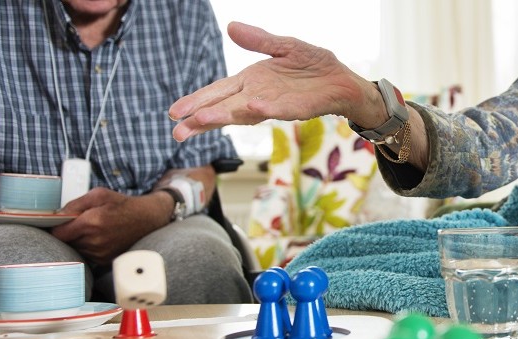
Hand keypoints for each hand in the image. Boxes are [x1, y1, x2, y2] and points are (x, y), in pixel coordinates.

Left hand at [52, 188, 167, 265]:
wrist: (147, 220)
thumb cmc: (123, 205)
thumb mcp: (98, 195)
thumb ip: (74, 204)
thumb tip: (56, 215)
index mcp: (91, 223)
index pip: (58, 233)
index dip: (55, 227)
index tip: (58, 223)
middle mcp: (95, 241)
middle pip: (66, 242)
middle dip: (68, 232)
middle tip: (78, 223)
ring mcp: (101, 253)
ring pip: (76, 248)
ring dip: (78, 240)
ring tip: (92, 230)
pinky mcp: (105, 260)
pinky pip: (87, 255)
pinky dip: (88, 247)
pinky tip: (99, 238)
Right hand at [169, 23, 376, 141]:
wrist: (343, 81)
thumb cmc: (313, 67)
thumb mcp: (284, 46)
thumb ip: (258, 39)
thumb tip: (231, 27)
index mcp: (251, 81)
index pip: (217, 92)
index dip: (197, 102)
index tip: (174, 113)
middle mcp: (258, 96)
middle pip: (223, 108)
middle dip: (201, 119)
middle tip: (178, 132)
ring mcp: (276, 104)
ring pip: (244, 112)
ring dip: (224, 117)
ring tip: (202, 121)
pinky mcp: (296, 108)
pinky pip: (279, 109)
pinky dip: (265, 109)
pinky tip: (251, 107)